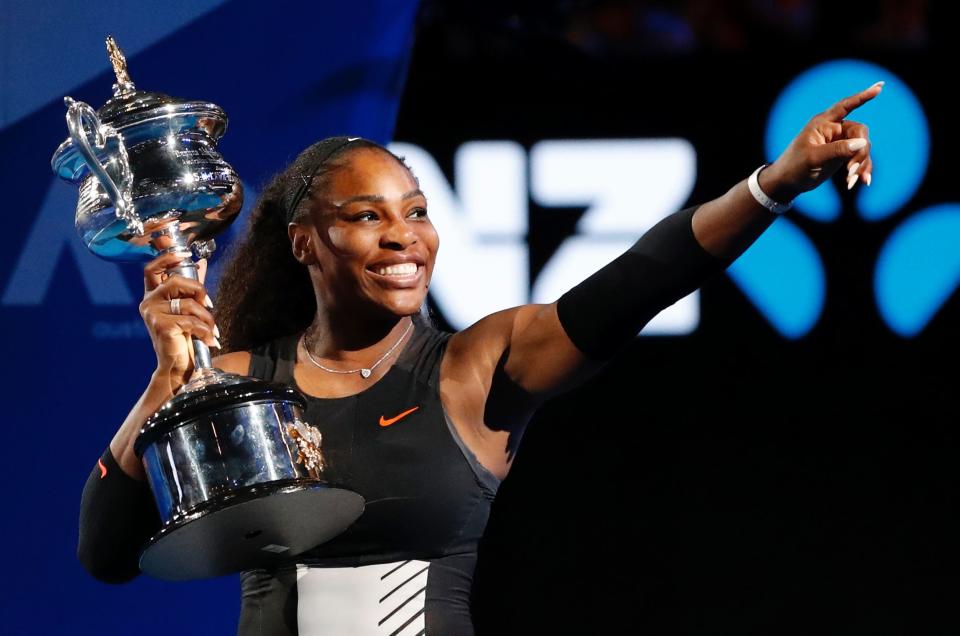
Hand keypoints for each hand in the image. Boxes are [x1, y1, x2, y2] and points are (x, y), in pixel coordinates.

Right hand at [139, 250, 218, 387]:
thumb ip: (192, 286)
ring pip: (187, 303)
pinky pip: (190, 320)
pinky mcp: (160, 325)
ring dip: (206, 317)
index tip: (184, 253)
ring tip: (211, 329)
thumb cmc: (182, 337)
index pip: (152, 269)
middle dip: (198, 290)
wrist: (177, 365)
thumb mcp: (188, 308)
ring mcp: (152, 313)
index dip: (166, 257)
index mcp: (153, 295)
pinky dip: (204, 330)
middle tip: (208, 305)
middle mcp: (148, 302)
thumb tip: (201, 262)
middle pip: (175, 281)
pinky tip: (208, 339)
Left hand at [760, 81, 882, 201]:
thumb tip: (863, 143)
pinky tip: (862, 181)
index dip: (862, 97)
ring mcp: (840, 143)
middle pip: (860, 133)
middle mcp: (834, 130)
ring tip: (852, 180)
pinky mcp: (843, 156)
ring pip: (863, 147)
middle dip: (860, 152)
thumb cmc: (794, 166)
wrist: (788, 182)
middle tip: (851, 170)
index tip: (880, 87)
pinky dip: (862, 169)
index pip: (845, 106)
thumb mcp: (814, 157)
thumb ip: (837, 150)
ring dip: (861, 164)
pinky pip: (860, 159)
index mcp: (823, 123)